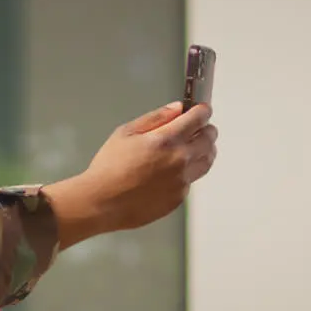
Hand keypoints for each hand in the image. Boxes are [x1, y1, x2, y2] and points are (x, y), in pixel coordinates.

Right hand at [44, 102, 217, 248]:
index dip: (202, 111)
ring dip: (204, 150)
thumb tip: (176, 109)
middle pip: (209, 139)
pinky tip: (174, 169)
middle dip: (206, 129)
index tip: (202, 110)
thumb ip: (155, 118)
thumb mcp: (126, 132)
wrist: (101, 202)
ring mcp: (182, 181)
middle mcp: (180, 160)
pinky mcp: (179, 197)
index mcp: (167, 140)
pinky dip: (189, 171)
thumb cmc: (108, 168)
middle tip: (200, 127)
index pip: (198, 118)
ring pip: (207, 160)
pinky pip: (192, 179)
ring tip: (194, 147)